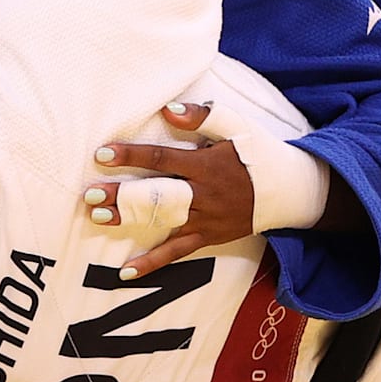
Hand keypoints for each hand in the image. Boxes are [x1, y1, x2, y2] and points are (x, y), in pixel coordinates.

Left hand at [84, 103, 253, 277]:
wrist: (291, 189)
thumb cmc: (258, 152)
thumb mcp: (237, 126)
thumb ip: (202, 117)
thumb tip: (168, 109)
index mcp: (205, 165)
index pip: (162, 159)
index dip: (132, 156)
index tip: (103, 154)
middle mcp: (203, 195)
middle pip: (157, 195)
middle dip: (122, 195)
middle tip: (89, 195)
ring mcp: (206, 219)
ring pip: (162, 222)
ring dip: (130, 221)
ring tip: (97, 218)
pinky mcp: (210, 237)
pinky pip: (178, 252)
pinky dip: (153, 263)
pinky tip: (127, 271)